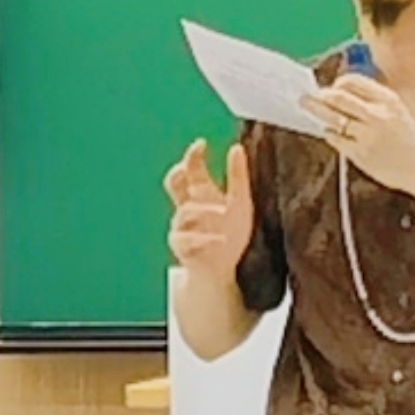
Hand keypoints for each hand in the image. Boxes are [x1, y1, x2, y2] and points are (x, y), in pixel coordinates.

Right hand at [165, 138, 253, 277]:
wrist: (223, 270)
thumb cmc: (231, 233)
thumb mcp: (241, 203)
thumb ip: (237, 177)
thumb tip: (236, 148)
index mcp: (201, 193)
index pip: (191, 168)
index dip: (192, 155)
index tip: (201, 144)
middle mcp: (188, 205)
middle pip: (173, 183)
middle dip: (176, 174)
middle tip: (184, 169)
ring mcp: (181, 225)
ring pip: (186, 211)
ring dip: (205, 212)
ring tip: (224, 216)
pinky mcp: (181, 246)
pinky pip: (187, 238)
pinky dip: (204, 238)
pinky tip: (219, 240)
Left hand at [312, 75, 414, 197]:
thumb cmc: (408, 140)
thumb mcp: (397, 111)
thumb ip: (372, 101)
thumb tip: (337, 93)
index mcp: (388, 100)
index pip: (353, 82)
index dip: (337, 84)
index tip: (330, 88)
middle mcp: (378, 115)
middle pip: (338, 98)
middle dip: (319, 96)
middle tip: (306, 97)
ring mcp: (368, 135)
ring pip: (333, 118)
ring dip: (317, 112)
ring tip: (307, 107)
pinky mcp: (360, 154)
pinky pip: (335, 139)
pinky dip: (329, 133)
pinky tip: (329, 132)